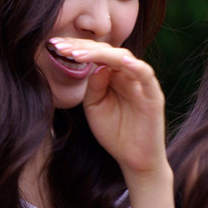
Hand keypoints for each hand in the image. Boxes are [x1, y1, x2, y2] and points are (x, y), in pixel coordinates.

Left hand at [49, 38, 166, 179]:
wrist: (134, 160)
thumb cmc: (115, 132)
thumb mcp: (94, 107)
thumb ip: (93, 86)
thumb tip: (96, 66)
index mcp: (114, 75)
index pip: (95, 54)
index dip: (76, 48)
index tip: (54, 46)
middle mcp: (128, 74)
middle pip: (106, 51)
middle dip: (82, 47)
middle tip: (59, 46)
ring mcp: (141, 83)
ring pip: (123, 58)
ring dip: (101, 53)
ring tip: (78, 54)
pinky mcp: (153, 96)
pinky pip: (146, 75)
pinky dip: (135, 66)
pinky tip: (120, 60)